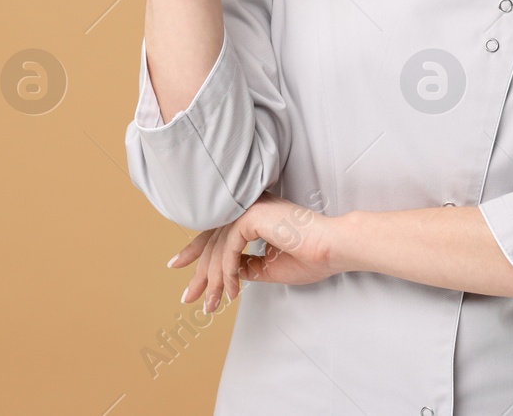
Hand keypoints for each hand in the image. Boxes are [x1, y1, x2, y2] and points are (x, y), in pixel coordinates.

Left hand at [168, 193, 341, 313]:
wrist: (334, 248)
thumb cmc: (312, 257)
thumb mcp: (270, 268)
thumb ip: (247, 267)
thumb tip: (229, 273)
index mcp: (254, 216)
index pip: (217, 232)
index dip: (196, 251)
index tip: (179, 266)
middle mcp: (248, 208)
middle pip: (212, 240)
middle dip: (199, 272)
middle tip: (189, 297)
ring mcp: (249, 208)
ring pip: (218, 246)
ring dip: (214, 279)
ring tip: (212, 304)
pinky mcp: (252, 215)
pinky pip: (229, 247)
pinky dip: (228, 272)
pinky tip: (233, 291)